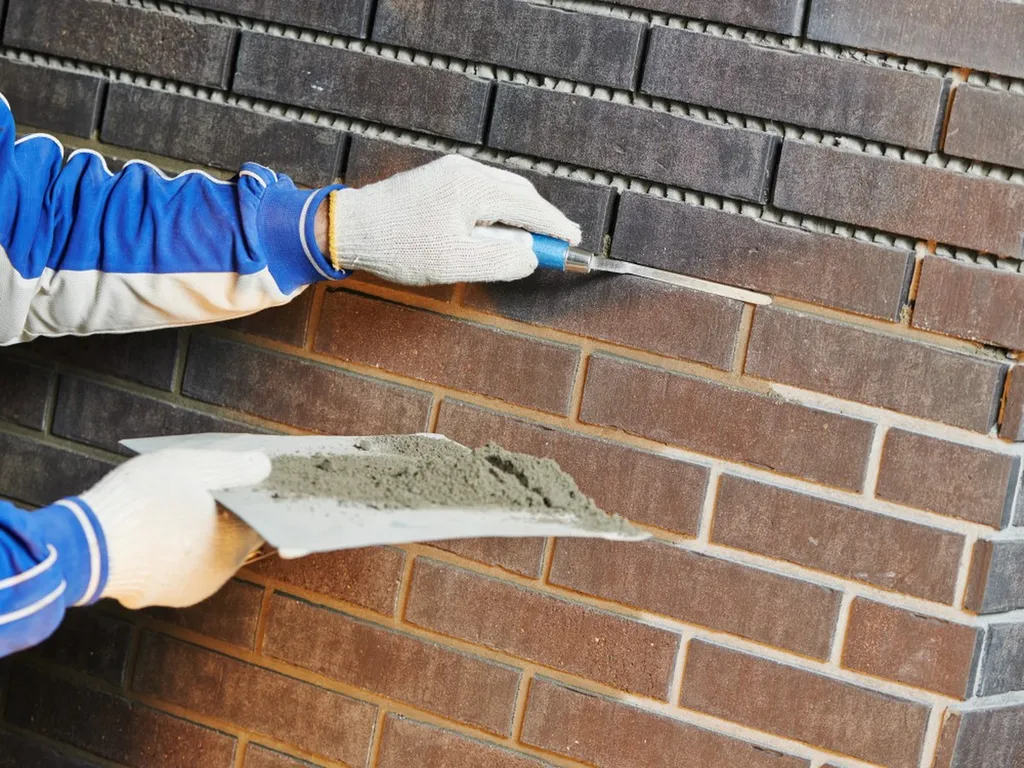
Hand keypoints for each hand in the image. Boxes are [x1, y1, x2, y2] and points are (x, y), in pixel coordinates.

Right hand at [81, 449, 269, 609]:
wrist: (87, 549)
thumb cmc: (141, 503)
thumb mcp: (189, 467)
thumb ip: (232, 466)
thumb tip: (264, 466)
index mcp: (235, 541)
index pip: (262, 517)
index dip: (256, 496)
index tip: (246, 481)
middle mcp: (220, 572)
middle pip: (235, 535)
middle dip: (226, 513)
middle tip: (208, 488)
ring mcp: (192, 588)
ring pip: (207, 552)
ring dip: (199, 532)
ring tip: (178, 505)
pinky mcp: (164, 596)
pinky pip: (180, 567)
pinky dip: (176, 549)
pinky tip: (159, 528)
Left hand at [328, 155, 580, 285]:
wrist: (349, 228)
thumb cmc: (399, 247)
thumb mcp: (456, 262)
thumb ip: (501, 259)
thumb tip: (532, 257)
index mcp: (474, 187)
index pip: (530, 207)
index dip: (556, 227)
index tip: (575, 241)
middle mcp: (465, 171)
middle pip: (519, 194)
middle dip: (540, 219)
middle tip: (557, 244)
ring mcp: (450, 172)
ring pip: (500, 192)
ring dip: (518, 216)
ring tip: (526, 244)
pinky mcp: (437, 180)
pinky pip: (480, 193)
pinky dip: (496, 212)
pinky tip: (492, 232)